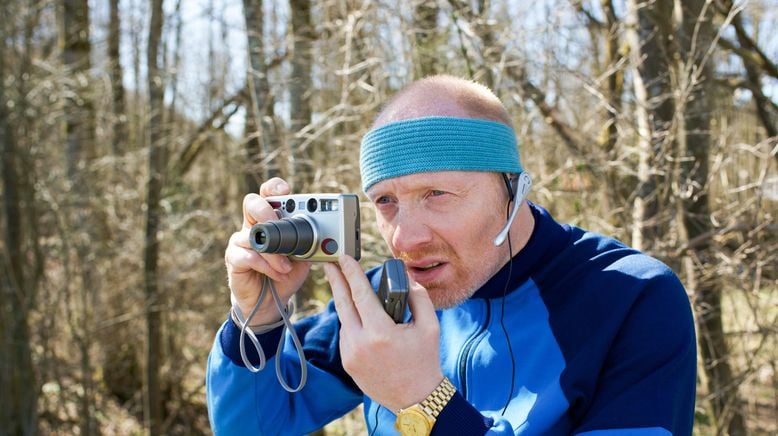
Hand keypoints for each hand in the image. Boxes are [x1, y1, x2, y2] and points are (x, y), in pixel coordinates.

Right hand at [225, 178, 311, 323]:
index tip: (285, 190)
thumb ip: (311, 242)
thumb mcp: (304, 256)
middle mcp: (253, 225)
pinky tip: (278, 273)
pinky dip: (266, 266)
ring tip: (287, 266)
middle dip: (267, 212)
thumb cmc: (286, 273)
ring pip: (253, 235)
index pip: (268, 194)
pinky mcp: (234, 258)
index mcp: (270, 219)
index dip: (274, 187)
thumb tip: (332, 236)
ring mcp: (241, 241)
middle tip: (280, 225)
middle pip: (252, 203)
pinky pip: (247, 255)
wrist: (272, 302)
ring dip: (274, 253)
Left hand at [323, 256, 442, 411]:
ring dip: (348, 305)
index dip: (351, 273)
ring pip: (345, 321)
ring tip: (353, 292)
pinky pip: (346, 336)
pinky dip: (352, 324)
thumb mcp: (430, 327)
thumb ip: (419, 298)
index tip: (343, 259)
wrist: (416, 400)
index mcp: (380, 332)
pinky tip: (360, 319)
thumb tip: (407, 278)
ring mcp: (351, 355)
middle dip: (335, 281)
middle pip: (342, 304)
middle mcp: (360, 344)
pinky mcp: (348, 364)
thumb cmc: (425, 362)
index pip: (360, 294)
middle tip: (329, 264)